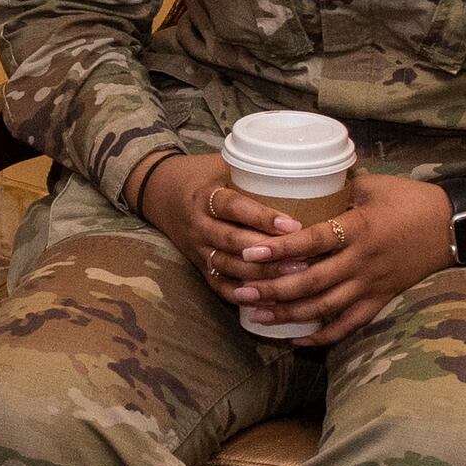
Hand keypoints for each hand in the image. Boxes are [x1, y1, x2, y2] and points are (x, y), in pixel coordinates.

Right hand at [133, 153, 284, 289]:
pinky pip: (219, 286)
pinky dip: (241, 295)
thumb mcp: (222, 166)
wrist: (163, 195)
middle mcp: (199, 226)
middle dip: (268, 252)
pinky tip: (265, 299)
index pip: (233, 207)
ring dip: (261, 274)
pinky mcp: (200, 267)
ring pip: (229, 266)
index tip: (292, 225)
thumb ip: (252, 172)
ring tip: (293, 276)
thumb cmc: (204, 177)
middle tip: (302, 256)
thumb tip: (299, 173)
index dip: (262, 217)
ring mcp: (198, 250)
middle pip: (233, 242)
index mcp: (204, 197)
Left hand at [224, 171, 453, 345]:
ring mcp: (372, 285)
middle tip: (241, 290)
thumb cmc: (413, 199)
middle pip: (310, 283)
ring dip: (289, 314)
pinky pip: (349, 325)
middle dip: (272, 289)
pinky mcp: (381, 300)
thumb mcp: (374, 185)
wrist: (455, 226)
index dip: (279, 248)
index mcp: (358, 229)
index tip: (250, 251)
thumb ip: (339, 189)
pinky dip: (323, 336)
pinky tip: (297, 339)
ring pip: (324, 308)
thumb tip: (305, 184)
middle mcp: (362, 262)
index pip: (311, 242)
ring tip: (257, 315)